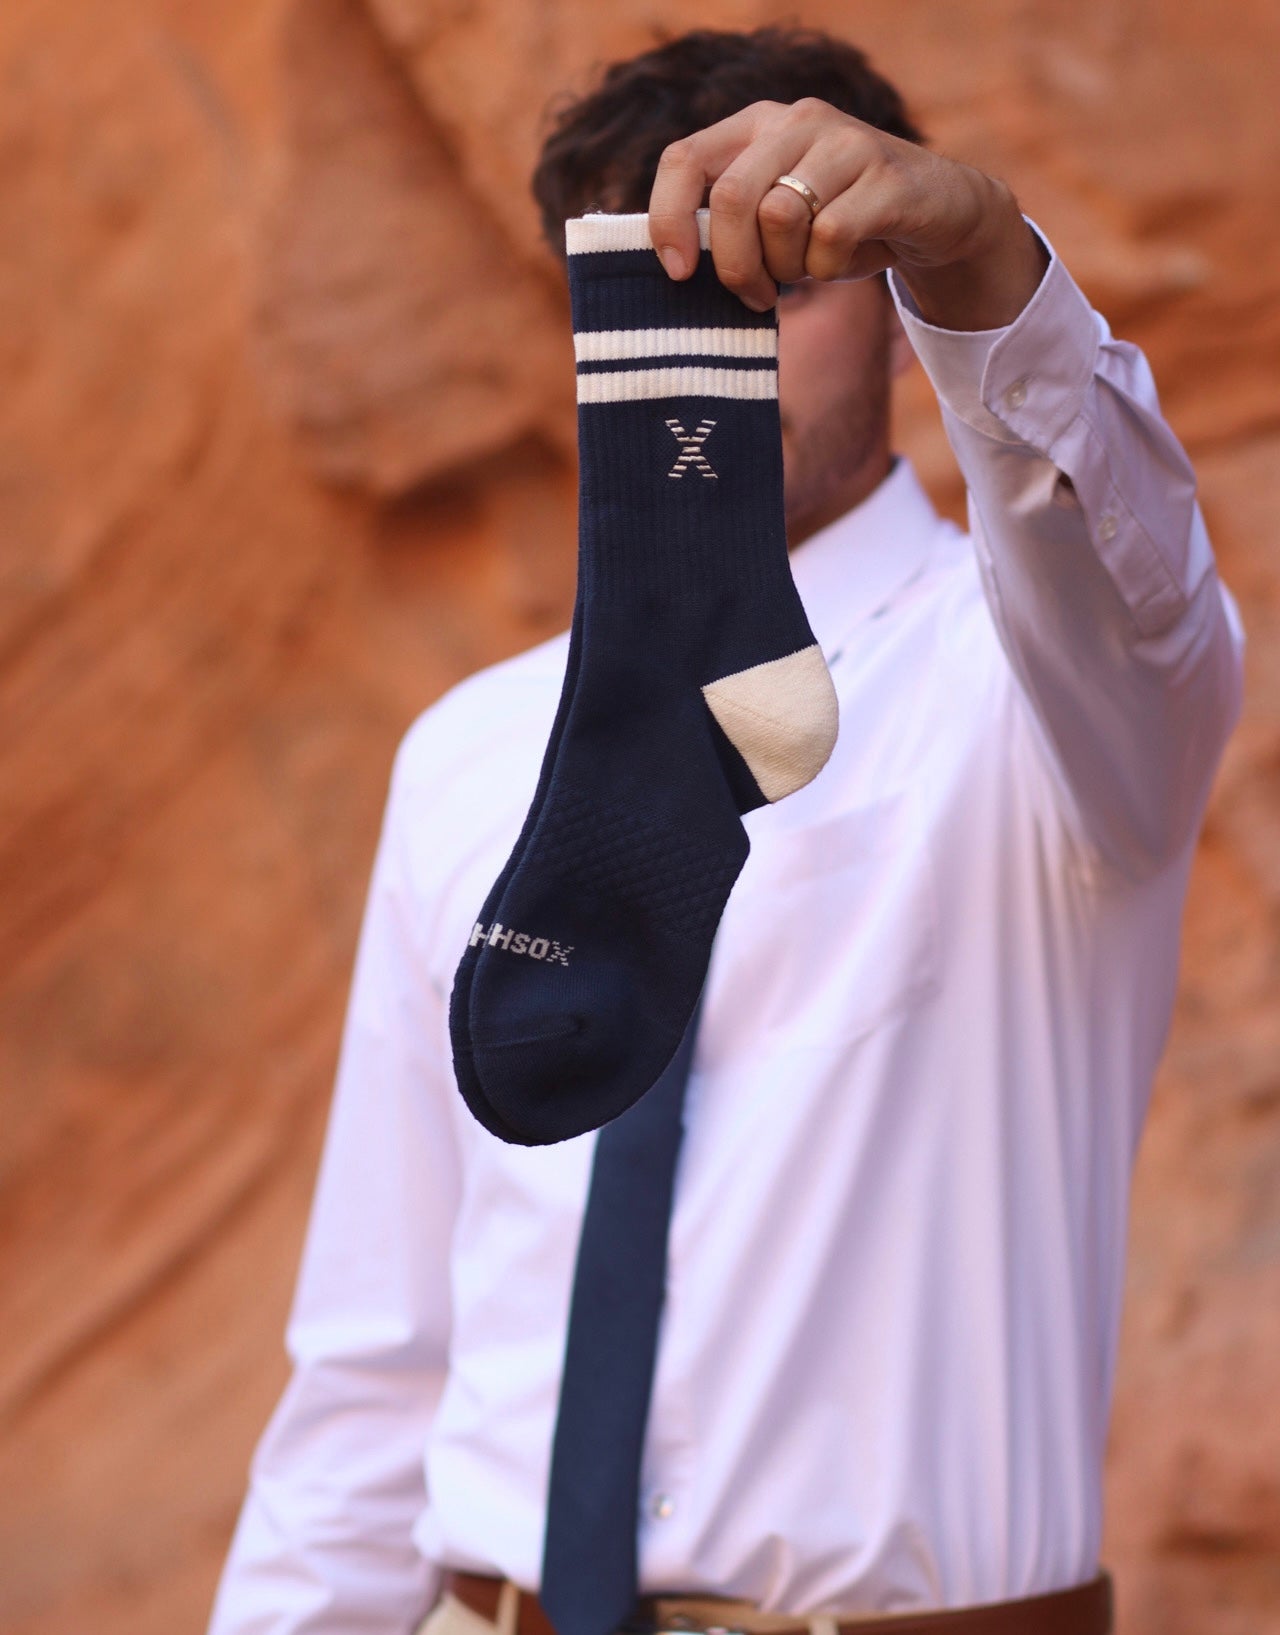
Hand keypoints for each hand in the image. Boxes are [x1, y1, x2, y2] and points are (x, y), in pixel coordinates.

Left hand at [647, 99, 1049, 331]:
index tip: (677, 272)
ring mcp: (845, 141)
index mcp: (758, 126)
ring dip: (788, 267)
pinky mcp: (886, 174)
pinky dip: (828, 267)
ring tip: (808, 270)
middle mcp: (797, 120)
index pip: (684, 159)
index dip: (668, 219)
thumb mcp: (779, 222)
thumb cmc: (844, 225)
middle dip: (735, 265)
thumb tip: (676, 269)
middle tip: (757, 295)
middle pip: (732, 198)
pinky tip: (842, 263)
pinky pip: (830, 235)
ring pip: (780, 216)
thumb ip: (732, 228)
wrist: (939, 213)